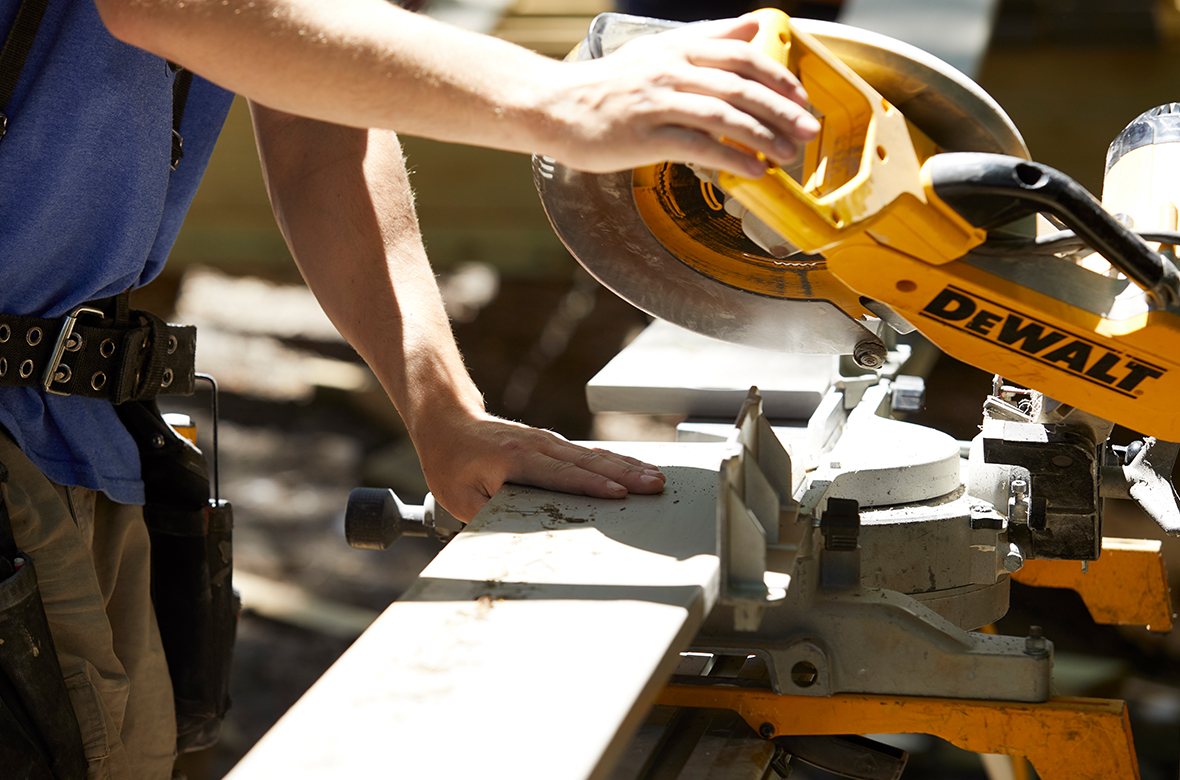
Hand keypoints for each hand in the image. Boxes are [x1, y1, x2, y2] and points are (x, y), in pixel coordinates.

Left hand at [413, 411, 666, 521]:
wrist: (449, 422)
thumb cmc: (452, 462)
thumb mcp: (461, 498)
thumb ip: (492, 515)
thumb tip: (520, 533)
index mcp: (516, 460)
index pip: (562, 475)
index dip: (592, 487)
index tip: (620, 495)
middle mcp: (538, 446)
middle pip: (589, 463)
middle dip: (625, 475)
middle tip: (655, 485)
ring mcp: (549, 442)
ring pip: (594, 455)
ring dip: (628, 466)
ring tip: (656, 477)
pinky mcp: (554, 443)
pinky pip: (590, 453)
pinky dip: (617, 461)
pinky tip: (637, 467)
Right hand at [540, 13, 819, 177]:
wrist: (554, 106)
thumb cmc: (607, 86)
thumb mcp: (657, 51)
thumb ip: (706, 39)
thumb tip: (751, 27)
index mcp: (678, 48)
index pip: (742, 55)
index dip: (778, 77)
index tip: (802, 98)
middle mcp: (671, 70)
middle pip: (741, 86)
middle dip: (782, 110)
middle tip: (808, 130)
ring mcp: (657, 102)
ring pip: (724, 115)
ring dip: (763, 136)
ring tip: (788, 155)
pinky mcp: (644, 136)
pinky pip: (698, 146)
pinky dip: (731, 158)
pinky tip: (752, 170)